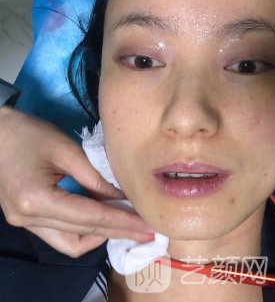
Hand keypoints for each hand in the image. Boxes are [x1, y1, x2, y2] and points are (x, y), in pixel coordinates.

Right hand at [0, 106, 153, 256]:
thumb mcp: (67, 150)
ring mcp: (25, 223)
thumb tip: (122, 196)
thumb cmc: (30, 134)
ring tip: (127, 225)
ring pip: (71, 243)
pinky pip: (60, 236)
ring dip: (100, 236)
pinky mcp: (26, 220)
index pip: (90, 217)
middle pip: (83, 234)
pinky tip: (102, 220)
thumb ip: (95, 177)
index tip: (146, 225)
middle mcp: (28, 219)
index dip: (121, 222)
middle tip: (145, 231)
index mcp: (36, 200)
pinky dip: (84, 231)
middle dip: (117, 232)